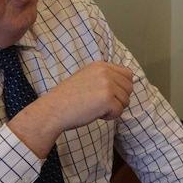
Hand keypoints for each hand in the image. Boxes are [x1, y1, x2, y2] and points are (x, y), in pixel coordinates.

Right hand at [8, 61, 132, 157]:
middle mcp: (105, 72)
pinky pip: (120, 111)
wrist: (53, 110)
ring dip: (114, 108)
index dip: (122, 87)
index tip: (109, 95)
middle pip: (129, 88)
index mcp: (100, 65)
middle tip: (101, 104)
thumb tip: (127, 82)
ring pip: (126, 100)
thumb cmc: (68, 98)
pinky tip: (96, 114)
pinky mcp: (107, 100)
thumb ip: (104, 77)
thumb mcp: (86, 77)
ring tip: (96, 108)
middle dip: (119, 99)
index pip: (127, 74)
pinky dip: (110, 117)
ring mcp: (107, 85)